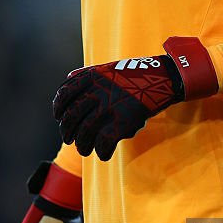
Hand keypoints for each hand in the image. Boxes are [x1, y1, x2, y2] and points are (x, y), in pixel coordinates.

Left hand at [53, 36, 217, 160]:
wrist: (163, 77)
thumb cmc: (137, 74)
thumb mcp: (109, 67)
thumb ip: (88, 73)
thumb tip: (69, 77)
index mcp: (91, 77)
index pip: (64, 95)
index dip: (59, 109)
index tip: (60, 118)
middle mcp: (96, 92)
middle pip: (71, 118)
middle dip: (67, 132)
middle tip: (69, 139)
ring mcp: (108, 107)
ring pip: (85, 134)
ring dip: (82, 146)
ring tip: (85, 150)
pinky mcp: (122, 121)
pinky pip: (104, 143)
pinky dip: (102, 152)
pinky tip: (104, 155)